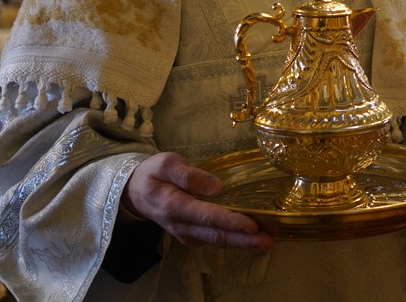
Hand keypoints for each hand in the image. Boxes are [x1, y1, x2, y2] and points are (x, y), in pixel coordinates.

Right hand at [122, 152, 273, 249]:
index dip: (230, 222)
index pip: (207, 216)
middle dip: (245, 239)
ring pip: (219, 241)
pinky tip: (254, 235)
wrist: (136, 192)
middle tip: (269, 240)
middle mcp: (182, 225)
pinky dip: (236, 239)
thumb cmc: (154, 173)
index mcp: (175, 206)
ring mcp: (188, 233)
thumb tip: (216, 186)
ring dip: (244, 242)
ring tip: (269, 238)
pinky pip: (216, 239)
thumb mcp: (166, 163)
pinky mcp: (193, 235)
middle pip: (217, 235)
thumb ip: (188, 174)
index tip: (252, 225)